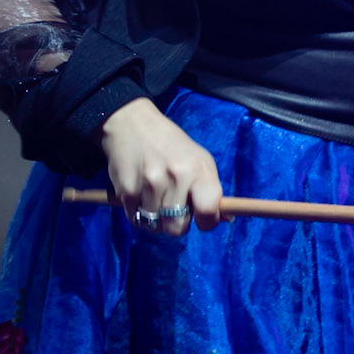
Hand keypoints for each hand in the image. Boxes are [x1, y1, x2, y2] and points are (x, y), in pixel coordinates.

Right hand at [98, 98, 222, 235]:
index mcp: (199, 169)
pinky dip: (139, 213)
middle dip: (177, 222)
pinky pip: (136, 220)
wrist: (132, 125)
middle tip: (174, 206)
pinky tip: (141, 194)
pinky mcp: (126, 190)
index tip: (201, 218)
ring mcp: (150, 184)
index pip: (208, 211)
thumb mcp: (199, 160)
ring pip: (155, 227)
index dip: (207, 222)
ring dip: (156, 218)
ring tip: (155, 196)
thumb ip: (211, 190)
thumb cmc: (171, 145)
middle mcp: (176, 176)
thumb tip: (226, 218)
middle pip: (177, 228)